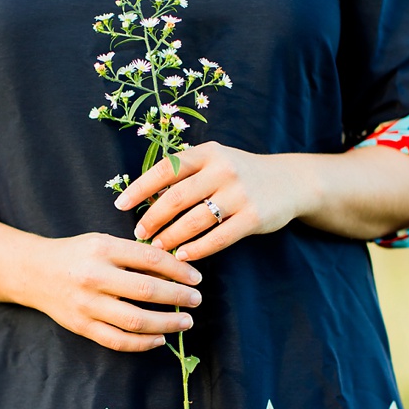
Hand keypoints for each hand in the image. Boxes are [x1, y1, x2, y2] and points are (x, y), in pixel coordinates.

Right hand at [24, 232, 202, 352]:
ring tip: (185, 322)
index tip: (196, 278)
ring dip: (167, 323)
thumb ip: (133, 255)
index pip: (150, 259)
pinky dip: (143, 343)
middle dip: (178, 297)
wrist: (33, 272)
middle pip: (146, 290)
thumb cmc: (75, 255)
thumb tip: (174, 272)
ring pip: (135, 320)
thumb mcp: (102, 243)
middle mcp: (93, 276)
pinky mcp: (81, 326)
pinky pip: (118, 340)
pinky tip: (159, 339)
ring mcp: (86, 304)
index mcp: (101, 249)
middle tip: (196, 300)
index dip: (178, 270)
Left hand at [115, 142, 306, 262]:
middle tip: (139, 233)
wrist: (288, 182)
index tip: (120, 205)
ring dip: (170, 237)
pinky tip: (182, 256)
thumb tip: (141, 198)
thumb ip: (183, 173)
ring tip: (157, 247)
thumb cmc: (237, 174)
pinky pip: (217, 238)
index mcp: (206, 153)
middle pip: (175, 198)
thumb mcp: (212, 162)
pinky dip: (196, 249)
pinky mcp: (253, 217)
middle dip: (152, 219)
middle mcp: (223, 169)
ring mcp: (239, 193)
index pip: (164, 170)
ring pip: (194, 221)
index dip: (138, 188)